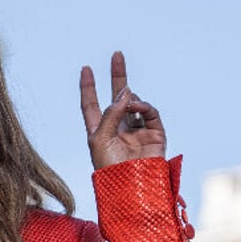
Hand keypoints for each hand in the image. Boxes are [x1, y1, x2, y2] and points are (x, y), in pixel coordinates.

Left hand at [80, 51, 165, 169]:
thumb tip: (127, 91)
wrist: (132, 186)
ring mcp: (137, 131)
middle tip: (116, 55)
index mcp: (98, 132)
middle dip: (117, 76)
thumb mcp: (100, 139)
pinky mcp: (154, 133)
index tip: (86, 69)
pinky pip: (149, 111)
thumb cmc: (109, 168)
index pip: (91, 105)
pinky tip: (137, 106)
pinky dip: (143, 105)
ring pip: (134, 102)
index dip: (88, 88)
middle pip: (116, 97)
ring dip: (129, 98)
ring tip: (128, 102)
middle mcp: (117, 129)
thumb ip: (111, 112)